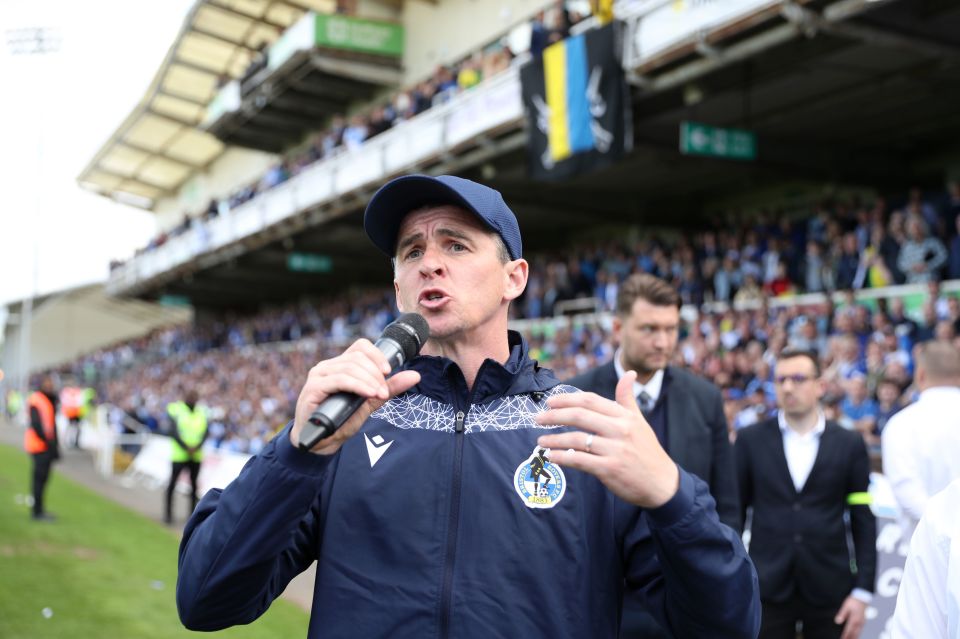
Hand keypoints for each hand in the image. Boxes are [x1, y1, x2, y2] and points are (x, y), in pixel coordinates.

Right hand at [292, 338, 419, 454]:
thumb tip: (415, 375)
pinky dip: (358, 385)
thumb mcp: (370, 402)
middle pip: (358, 357)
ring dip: (370, 381)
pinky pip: (340, 380)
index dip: (377, 355)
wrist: (322, 442)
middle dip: (376, 374)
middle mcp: (328, 366)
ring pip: (350, 367)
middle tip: (384, 392)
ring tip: (379, 395)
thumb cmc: (342, 420)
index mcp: (340, 365)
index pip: (361, 346)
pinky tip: (369, 394)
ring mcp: (319, 375)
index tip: (388, 371)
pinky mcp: (314, 388)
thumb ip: (390, 388)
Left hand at [534, 371, 679, 507]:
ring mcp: (615, 449)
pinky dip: (562, 458)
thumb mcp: (640, 421)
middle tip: (538, 419)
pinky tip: (551, 457)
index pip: (590, 400)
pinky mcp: (610, 469)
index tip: (550, 402)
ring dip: (554, 440)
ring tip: (540, 442)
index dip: (567, 399)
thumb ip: (627, 399)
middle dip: (554, 416)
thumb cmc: (648, 451)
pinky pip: (580, 460)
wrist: (662, 484)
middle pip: (580, 415)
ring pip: (577, 439)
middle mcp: (620, 430)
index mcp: (624, 416)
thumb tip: (629, 373)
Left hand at [834, 595, 866, 638]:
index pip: (848, 630)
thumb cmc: (853, 601)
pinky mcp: (863, 621)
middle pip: (854, 634)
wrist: (862, 598)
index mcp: (854, 619)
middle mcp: (859, 622)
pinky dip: (857, 634)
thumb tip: (837, 621)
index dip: (845, 636)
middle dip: (850, 638)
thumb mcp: (845, 606)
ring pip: (858, 633)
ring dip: (854, 637)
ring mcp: (862, 623)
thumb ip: (842, 614)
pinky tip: (855, 636)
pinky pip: (860, 630)